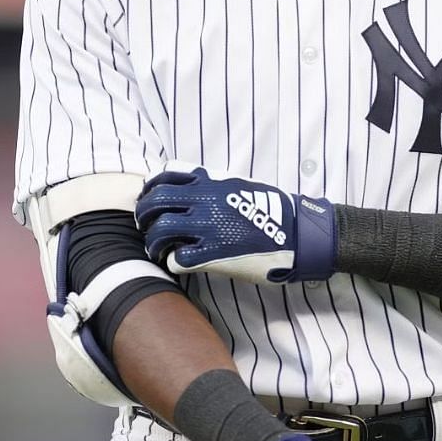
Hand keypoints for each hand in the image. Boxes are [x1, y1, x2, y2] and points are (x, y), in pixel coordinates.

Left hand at [135, 167, 337, 283]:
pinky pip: (179, 259)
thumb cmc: (270, 209)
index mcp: (209, 182)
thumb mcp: (237, 184)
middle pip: (156, 203)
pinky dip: (172, 261)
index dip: (149, 189)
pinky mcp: (215, 255)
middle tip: (145, 226)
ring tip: (156, 249)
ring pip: (161, 231)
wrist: (297, 233)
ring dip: (153, 242)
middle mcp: (205, 202)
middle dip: (143, 215)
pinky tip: (176, 262)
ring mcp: (209, 229)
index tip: (147, 198)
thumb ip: (210, 181)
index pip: (164, 178)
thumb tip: (189, 179)